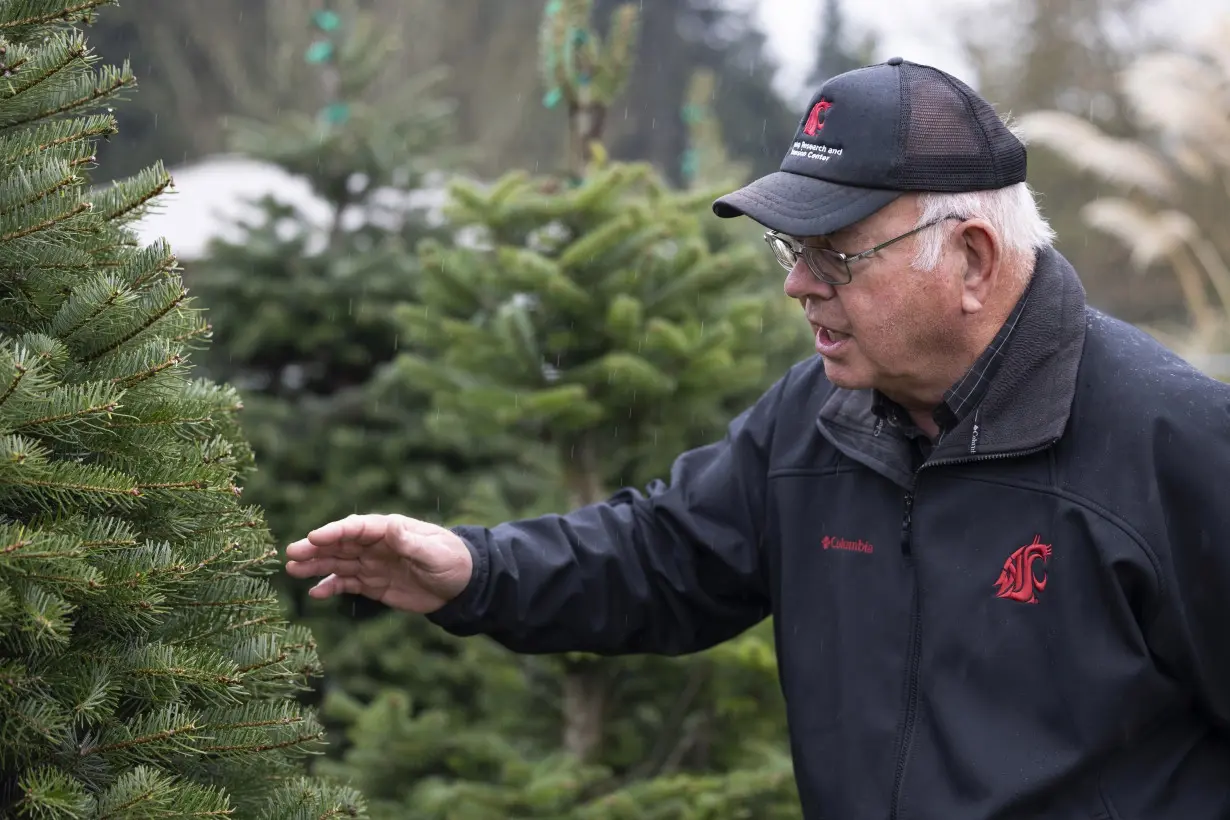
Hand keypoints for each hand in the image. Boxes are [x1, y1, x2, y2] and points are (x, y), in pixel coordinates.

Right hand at [284, 514, 472, 612]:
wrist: (461, 585)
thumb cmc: (452, 561)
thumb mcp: (434, 552)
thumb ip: (411, 542)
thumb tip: (392, 526)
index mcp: (390, 530)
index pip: (356, 528)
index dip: (335, 532)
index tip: (314, 537)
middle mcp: (376, 545)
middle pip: (340, 544)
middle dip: (316, 548)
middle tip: (292, 553)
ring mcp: (372, 564)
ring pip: (338, 563)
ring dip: (316, 566)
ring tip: (293, 570)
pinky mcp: (373, 584)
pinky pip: (347, 583)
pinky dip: (330, 587)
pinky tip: (315, 593)